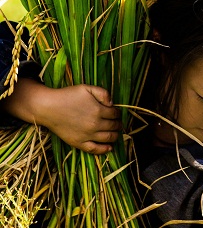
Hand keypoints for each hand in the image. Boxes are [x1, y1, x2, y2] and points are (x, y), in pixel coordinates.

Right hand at [0, 79, 121, 153]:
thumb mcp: (86, 88)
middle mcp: (95, 124)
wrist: (48, 108)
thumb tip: (113, 104)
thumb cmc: (67, 96)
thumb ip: (103, 93)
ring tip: (116, 132)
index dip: (118, 113)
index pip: (116, 114)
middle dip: (118, 124)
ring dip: (115, 135)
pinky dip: (104, 150)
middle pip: (114, 126)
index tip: (116, 112)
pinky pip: (95, 149)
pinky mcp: (79, 143)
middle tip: (118, 122)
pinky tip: (110, 147)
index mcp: (98, 110)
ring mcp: (87, 135)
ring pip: (108, 138)